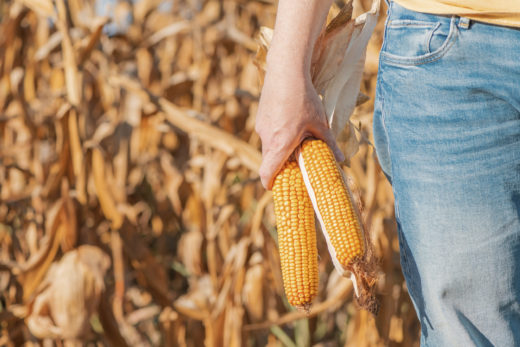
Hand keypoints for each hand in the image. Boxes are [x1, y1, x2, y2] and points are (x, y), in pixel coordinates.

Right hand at [255, 68, 344, 189]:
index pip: (267, 174)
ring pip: (269, 146)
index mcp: (280, 144)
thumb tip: (340, 160)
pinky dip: (277, 135)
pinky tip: (290, 121)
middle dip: (281, 165)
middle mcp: (267, 138)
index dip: (271, 184)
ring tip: (297, 136)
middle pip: (269, 161)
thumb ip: (328, 144)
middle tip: (297, 162)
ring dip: (280, 148)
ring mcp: (261, 127)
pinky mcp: (261, 116)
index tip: (280, 186)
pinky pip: (268, 133)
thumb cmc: (303, 98)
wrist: (285, 70)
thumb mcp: (320, 123)